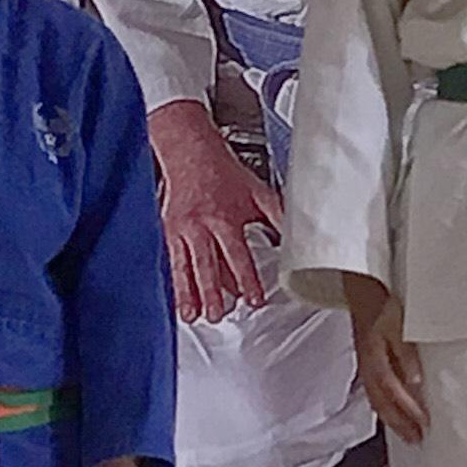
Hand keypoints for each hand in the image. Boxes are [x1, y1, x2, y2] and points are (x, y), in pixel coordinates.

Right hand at [148, 99, 281, 321]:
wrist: (191, 151)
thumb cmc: (223, 172)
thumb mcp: (257, 192)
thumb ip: (277, 216)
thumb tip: (299, 235)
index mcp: (226, 218)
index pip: (238, 256)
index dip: (247, 280)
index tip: (253, 299)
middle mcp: (201, 226)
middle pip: (207, 265)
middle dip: (212, 293)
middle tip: (217, 314)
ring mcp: (181, 230)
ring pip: (184, 267)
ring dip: (187, 293)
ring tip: (191, 315)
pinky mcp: (168, 231)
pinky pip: (170, 261)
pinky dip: (173, 281)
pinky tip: (175, 298)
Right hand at [343, 273, 427, 443]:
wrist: (360, 286)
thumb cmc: (382, 302)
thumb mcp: (397, 322)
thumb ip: (405, 350)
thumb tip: (414, 379)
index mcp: (374, 356)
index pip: (392, 389)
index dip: (407, 408)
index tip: (424, 424)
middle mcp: (368, 365)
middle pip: (381, 402)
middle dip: (399, 423)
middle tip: (416, 440)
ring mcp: (365, 365)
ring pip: (376, 400)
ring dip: (392, 419)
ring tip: (408, 435)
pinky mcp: (367, 362)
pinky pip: (374, 392)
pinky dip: (385, 407)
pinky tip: (394, 413)